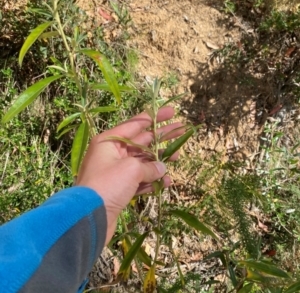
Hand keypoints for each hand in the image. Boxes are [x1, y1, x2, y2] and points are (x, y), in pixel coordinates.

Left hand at [76, 107, 182, 244]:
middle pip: (142, 141)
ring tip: (178, 157)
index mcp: (110, 141)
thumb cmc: (108, 185)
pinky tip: (165, 182)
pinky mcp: (120, 188)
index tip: (172, 112)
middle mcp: (112, 154)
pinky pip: (139, 180)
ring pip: (143, 162)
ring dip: (160, 161)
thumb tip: (162, 169)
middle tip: (181, 130)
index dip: (155, 117)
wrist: (88, 218)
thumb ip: (150, 166)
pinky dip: (152, 180)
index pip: (136, 124)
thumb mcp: (131, 169)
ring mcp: (116, 172)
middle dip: (161, 137)